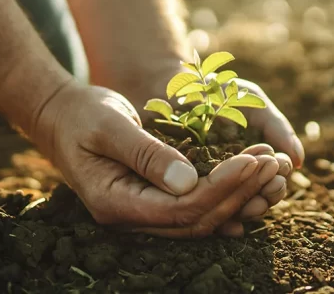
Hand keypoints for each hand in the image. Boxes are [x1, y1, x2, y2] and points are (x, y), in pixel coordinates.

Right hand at [30, 81, 282, 237]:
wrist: (62, 117)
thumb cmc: (81, 114)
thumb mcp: (109, 125)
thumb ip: (145, 153)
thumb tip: (188, 181)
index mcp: (116, 202)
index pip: (181, 208)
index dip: (221, 187)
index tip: (251, 159)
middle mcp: (131, 217)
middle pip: (197, 219)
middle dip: (238, 191)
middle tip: (271, 161)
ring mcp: (142, 212)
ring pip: (200, 217)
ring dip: (237, 194)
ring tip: (269, 165)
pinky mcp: (153, 200)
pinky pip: (194, 208)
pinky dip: (224, 195)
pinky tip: (249, 182)